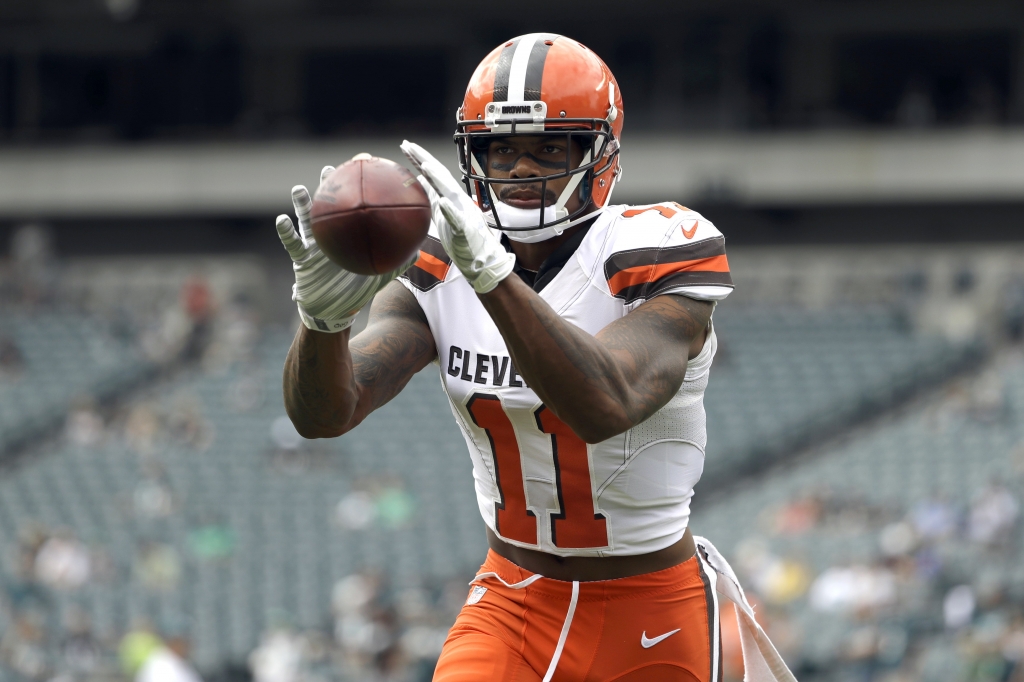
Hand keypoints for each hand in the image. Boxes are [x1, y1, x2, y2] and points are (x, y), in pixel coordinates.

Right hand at [276, 162, 415, 331]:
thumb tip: (419, 253)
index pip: (351, 208)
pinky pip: (292, 244)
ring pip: (306, 221)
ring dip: (301, 205)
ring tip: (299, 189)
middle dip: (327, 188)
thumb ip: (396, 265)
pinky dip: (286, 232)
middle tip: (328, 169)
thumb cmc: (354, 291)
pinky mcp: (301, 260)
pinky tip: (281, 220)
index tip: (359, 169)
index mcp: (347, 236)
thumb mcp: (378, 277)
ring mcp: (313, 246)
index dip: (353, 190)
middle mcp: (329, 237)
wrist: (334, 312)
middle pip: (328, 208)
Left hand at [400, 141, 514, 293]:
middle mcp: (457, 200)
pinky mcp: (465, 229)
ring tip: (425, 166)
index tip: (405, 146)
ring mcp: (463, 213)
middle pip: (440, 175)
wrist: (482, 260)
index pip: (433, 173)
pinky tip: (443, 202)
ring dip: (438, 179)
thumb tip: (419, 180)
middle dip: (424, 159)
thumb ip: (432, 197)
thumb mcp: (442, 214)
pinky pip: (457, 219)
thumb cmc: (462, 239)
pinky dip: (450, 210)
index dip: (419, 159)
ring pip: (449, 192)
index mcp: (449, 197)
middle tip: (407, 145)